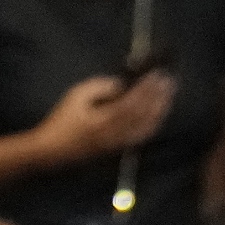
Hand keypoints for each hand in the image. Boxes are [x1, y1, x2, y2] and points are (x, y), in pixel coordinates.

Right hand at [32, 73, 174, 163]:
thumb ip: (99, 87)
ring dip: (160, 109)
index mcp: (104, 119)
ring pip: (148, 126)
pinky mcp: (120, 147)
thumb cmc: (62, 121)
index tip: (157, 74)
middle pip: (145, 114)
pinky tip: (159, 113)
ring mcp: (121, 142)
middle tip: (170, 81)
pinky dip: (154, 123)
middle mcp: (117, 133)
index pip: (133, 102)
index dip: (147, 88)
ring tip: (168, 94)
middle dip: (158, 96)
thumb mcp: (76, 95)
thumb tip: (121, 84)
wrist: (54, 150)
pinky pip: (143, 135)